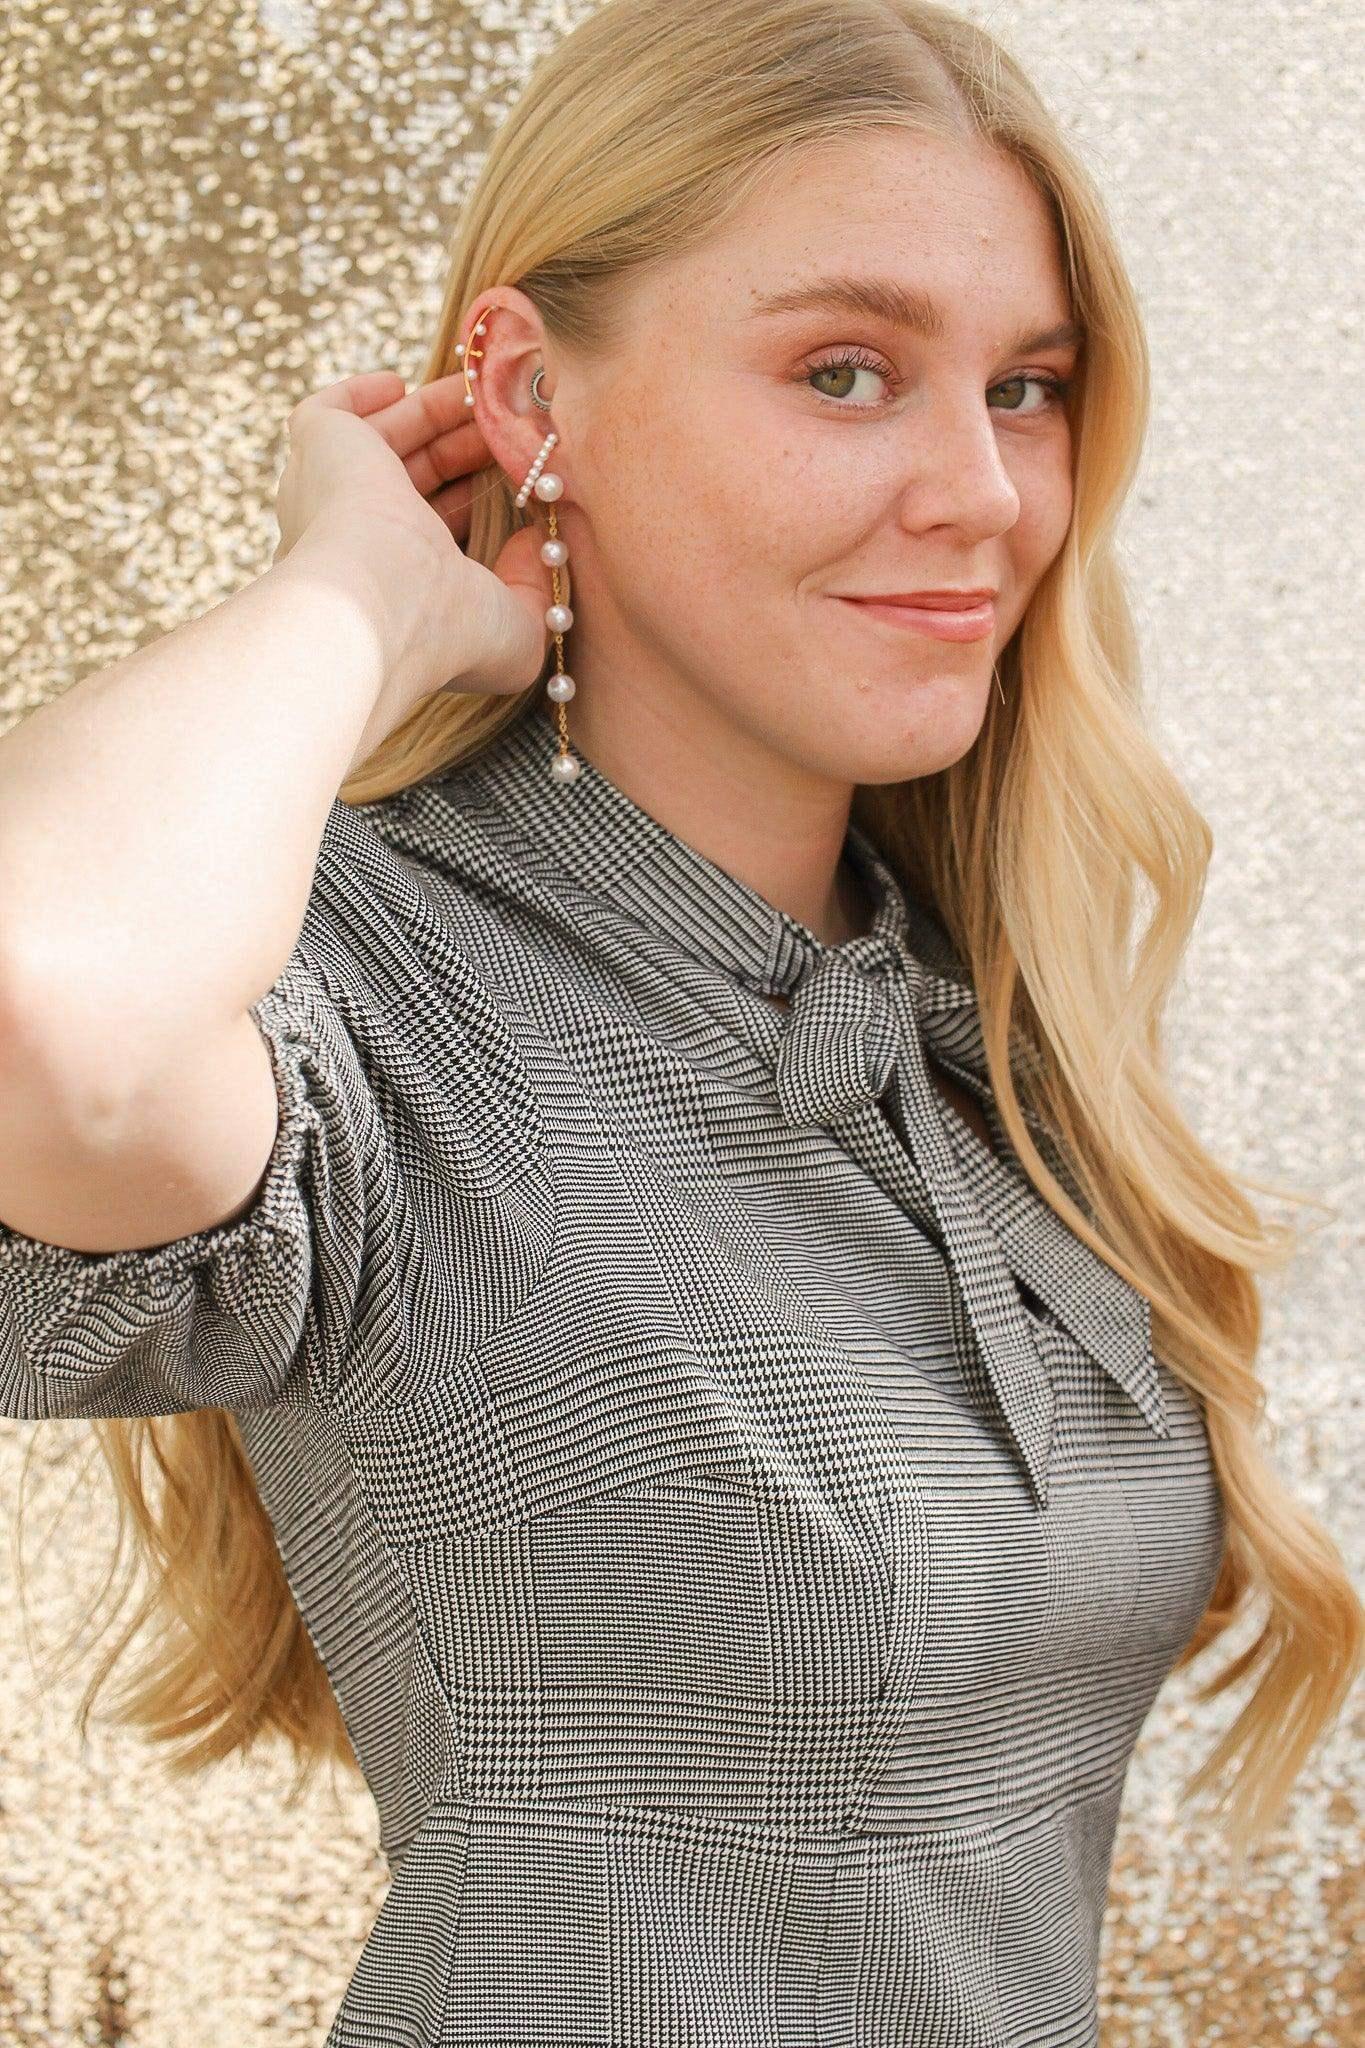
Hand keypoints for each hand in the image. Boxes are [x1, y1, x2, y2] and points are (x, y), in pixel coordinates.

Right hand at [273, 370, 563, 700]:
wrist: (377, 603)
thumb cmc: (444, 631)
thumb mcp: (515, 629)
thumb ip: (534, 590)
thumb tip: (537, 545)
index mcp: (391, 585)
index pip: (435, 532)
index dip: (477, 503)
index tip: (522, 480)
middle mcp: (350, 542)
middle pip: (413, 478)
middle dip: (465, 451)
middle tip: (512, 429)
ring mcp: (328, 493)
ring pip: (383, 440)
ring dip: (434, 416)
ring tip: (487, 399)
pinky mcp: (318, 447)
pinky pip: (326, 412)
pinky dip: (358, 394)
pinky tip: (398, 384)